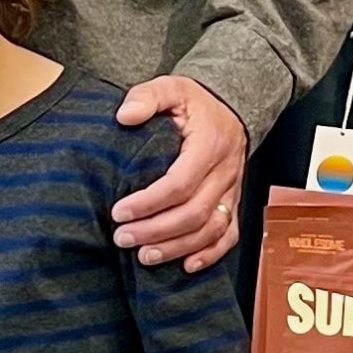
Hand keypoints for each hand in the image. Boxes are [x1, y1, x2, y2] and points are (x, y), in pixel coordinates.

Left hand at [111, 73, 247, 271]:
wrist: (230, 108)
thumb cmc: (194, 102)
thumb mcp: (170, 87)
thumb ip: (147, 97)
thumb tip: (125, 115)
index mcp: (209, 145)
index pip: (180, 183)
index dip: (149, 202)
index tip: (119, 212)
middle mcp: (225, 172)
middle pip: (194, 212)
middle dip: (157, 230)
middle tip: (122, 237)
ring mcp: (232, 190)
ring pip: (211, 229)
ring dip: (178, 247)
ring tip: (144, 256)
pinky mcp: (233, 202)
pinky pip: (229, 235)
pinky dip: (210, 254)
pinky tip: (187, 265)